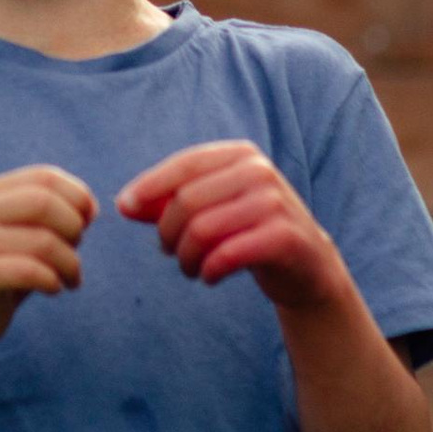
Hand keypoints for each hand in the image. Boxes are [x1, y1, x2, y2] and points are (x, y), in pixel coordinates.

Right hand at [0, 164, 96, 355]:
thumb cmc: (7, 271)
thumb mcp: (30, 235)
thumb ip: (58, 216)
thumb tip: (92, 208)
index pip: (45, 177)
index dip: (77, 195)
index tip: (89, 220)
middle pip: (44, 202)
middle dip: (73, 227)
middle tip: (77, 250)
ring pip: (43, 241)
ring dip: (70, 263)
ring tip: (71, 279)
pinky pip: (30, 271)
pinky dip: (53, 281)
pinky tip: (55, 289)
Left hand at [117, 142, 341, 310]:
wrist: (308, 266)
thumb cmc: (250, 232)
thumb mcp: (212, 209)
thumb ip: (169, 203)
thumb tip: (124, 205)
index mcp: (241, 155)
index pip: (185, 164)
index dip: (149, 186)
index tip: (124, 208)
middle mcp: (260, 171)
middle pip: (187, 200)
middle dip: (167, 233)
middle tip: (170, 253)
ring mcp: (275, 203)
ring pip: (202, 229)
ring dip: (185, 258)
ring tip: (190, 268)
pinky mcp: (284, 238)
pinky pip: (226, 255)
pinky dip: (208, 271)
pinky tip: (209, 277)